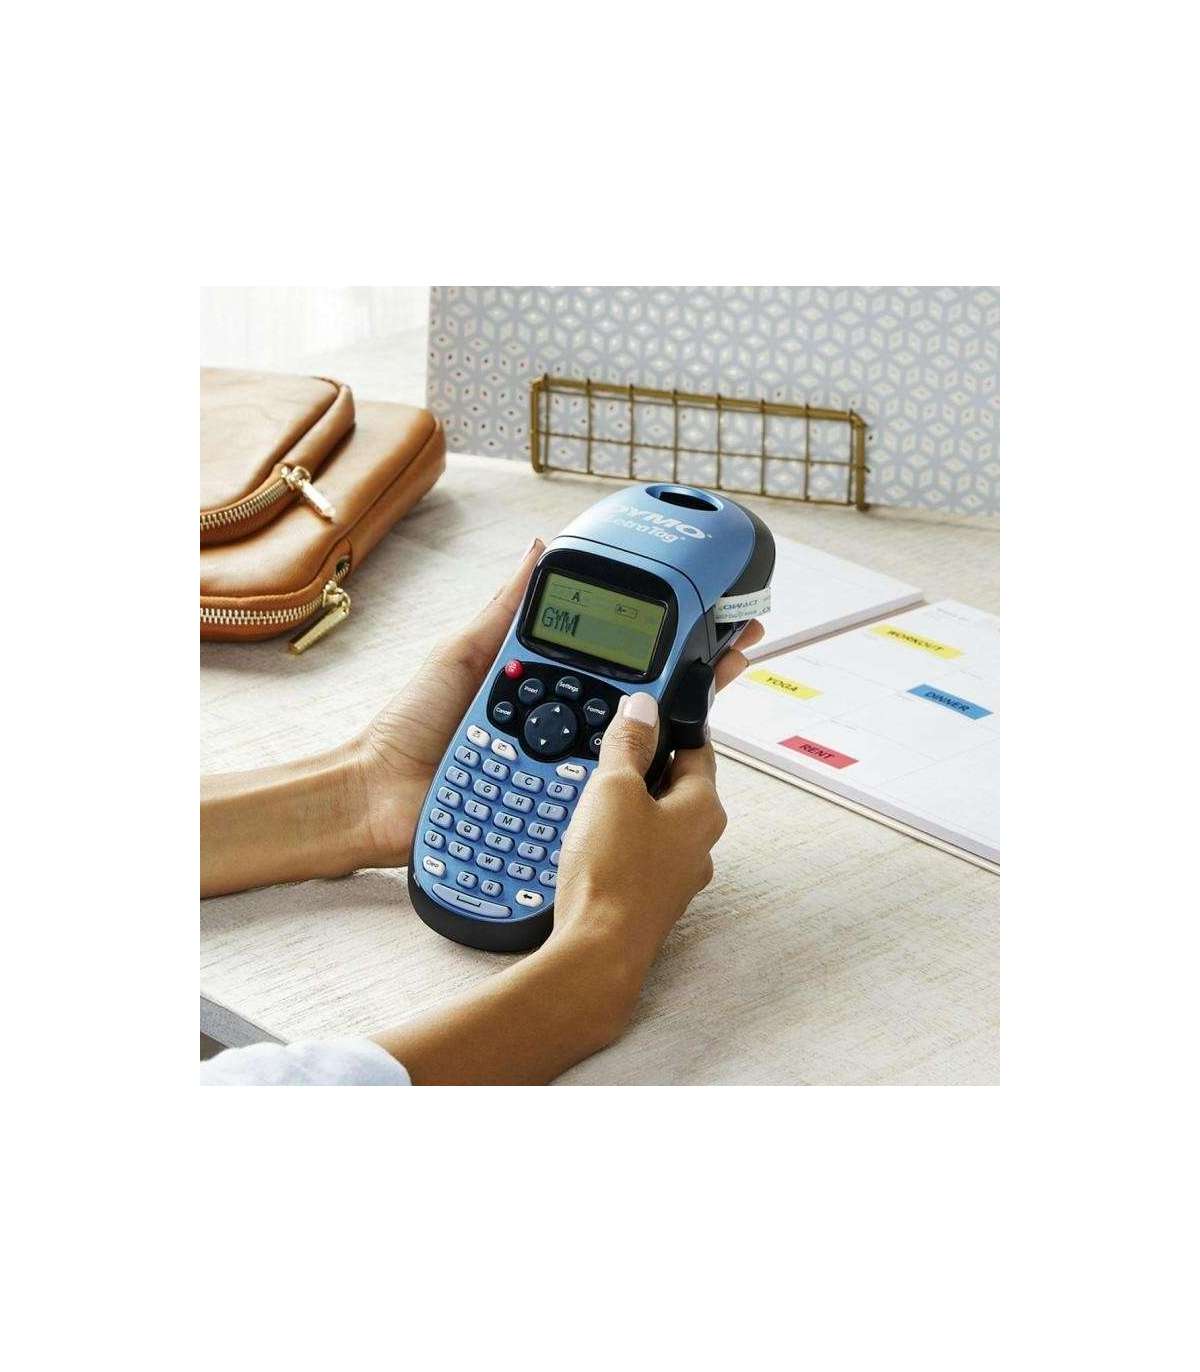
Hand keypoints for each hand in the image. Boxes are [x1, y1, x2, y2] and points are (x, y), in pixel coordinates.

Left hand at [352, 540, 763, 869]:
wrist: (379, 794)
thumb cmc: (412, 725)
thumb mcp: (463, 654)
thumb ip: (506, 611)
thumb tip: (540, 549)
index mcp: (547, 688)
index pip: (616, 664)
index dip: (662, 645)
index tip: (707, 623)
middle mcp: (562, 731)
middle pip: (638, 709)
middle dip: (689, 684)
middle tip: (738, 654)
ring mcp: (560, 774)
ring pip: (628, 756)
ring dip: (667, 736)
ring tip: (713, 700)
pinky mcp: (551, 814)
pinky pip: (595, 802)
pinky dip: (624, 791)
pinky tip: (658, 772)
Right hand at [371, 689, 745, 1081]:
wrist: (597, 952)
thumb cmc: (614, 875)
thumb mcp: (614, 789)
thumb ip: (629, 744)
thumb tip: (642, 709)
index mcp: (704, 809)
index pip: (698, 748)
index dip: (673, 724)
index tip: (652, 709)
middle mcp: (699, 843)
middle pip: (675, 785)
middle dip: (643, 766)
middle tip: (609, 752)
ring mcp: (676, 873)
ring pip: (655, 821)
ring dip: (628, 805)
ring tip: (591, 797)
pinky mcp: (649, 897)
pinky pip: (638, 853)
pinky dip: (617, 839)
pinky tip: (589, 840)